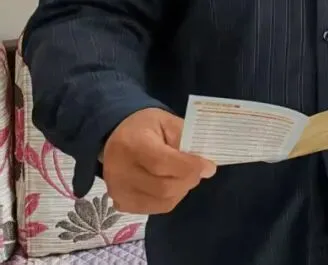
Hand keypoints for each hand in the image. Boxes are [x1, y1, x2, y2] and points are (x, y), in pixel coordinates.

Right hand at [102, 108, 216, 214]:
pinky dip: (170, 198)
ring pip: (163, 201)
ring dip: (181, 190)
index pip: (162, 163)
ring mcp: (118, 191)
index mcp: (133, 144)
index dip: (189, 167)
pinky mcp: (121, 204)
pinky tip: (170, 184)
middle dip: (189, 180)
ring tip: (183, 175)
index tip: (209, 166)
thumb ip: (186, 140)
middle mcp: (120, 172)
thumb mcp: (168, 122)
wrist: (116, 137)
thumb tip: (205, 166)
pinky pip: (155, 209)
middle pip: (164, 187)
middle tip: (199, 170)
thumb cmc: (146, 127)